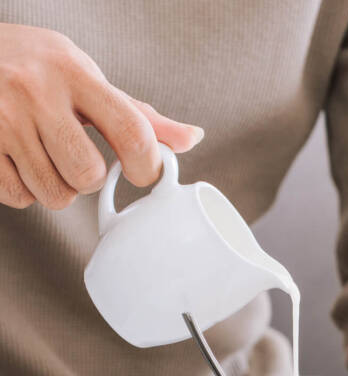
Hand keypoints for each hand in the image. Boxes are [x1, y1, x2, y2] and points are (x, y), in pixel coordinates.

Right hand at [0, 23, 202, 209]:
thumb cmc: (38, 68)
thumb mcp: (86, 77)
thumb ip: (136, 114)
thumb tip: (191, 139)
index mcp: (75, 74)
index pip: (131, 131)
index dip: (147, 166)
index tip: (143, 173)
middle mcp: (36, 92)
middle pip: (88, 174)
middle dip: (89, 178)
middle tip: (77, 157)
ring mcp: (2, 118)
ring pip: (54, 193)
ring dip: (56, 187)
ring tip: (45, 156)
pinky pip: (17, 197)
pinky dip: (24, 190)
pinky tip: (20, 162)